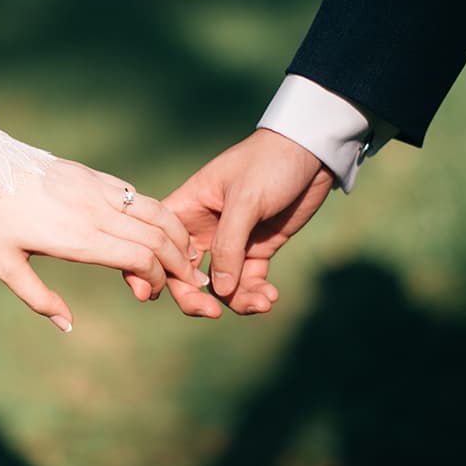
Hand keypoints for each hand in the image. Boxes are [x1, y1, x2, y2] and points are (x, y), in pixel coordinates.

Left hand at [0, 158, 208, 331]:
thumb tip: (68, 326)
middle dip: (180, 262)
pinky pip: (136, 195)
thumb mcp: (3, 265)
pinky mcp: (94, 176)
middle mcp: (95, 212)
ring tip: (188, 253)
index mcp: (78, 238)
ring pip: (155, 211)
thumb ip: (38, 299)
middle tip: (189, 280)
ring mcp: (97, 190)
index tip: (149, 293)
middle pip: (157, 237)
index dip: (156, 279)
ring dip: (178, 234)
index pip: (140, 258)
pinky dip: (158, 213)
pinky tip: (161, 227)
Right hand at [163, 128, 333, 316]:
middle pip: (185, 274)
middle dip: (196, 298)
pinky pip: (248, 281)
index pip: (158, 244)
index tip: (157, 294)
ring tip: (262, 303)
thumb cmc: (269, 163)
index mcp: (186, 208)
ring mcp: (231, 241)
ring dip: (236, 300)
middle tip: (213, 313)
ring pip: (220, 285)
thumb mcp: (245, 199)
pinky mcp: (257, 248)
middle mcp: (203, 229)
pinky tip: (270, 297)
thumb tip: (218, 291)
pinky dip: (256, 293)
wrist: (312, 152)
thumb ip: (229, 245)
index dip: (153, 270)